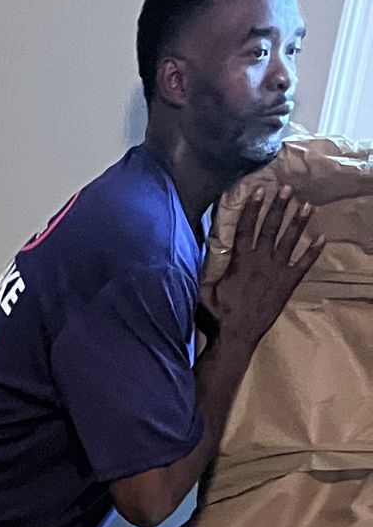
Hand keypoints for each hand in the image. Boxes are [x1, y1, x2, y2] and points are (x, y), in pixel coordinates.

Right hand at [208, 186, 323, 356]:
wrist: (236, 337)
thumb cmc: (216, 315)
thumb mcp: (205, 290)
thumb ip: (207, 269)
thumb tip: (206, 249)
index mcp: (240, 260)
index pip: (246, 228)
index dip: (252, 208)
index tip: (258, 190)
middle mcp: (260, 260)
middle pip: (271, 228)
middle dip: (279, 207)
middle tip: (287, 189)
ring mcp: (276, 271)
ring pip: (289, 241)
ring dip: (298, 222)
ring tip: (307, 205)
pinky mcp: (287, 284)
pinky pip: (303, 265)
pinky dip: (313, 252)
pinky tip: (322, 238)